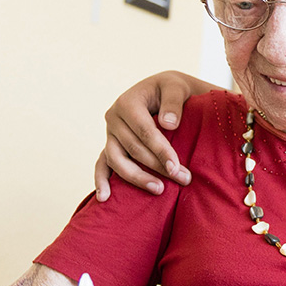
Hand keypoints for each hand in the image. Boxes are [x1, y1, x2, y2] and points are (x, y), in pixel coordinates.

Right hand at [93, 71, 197, 199]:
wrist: (162, 91)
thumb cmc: (172, 89)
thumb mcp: (176, 87)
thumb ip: (173, 102)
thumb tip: (169, 124)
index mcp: (128, 102)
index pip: (144, 131)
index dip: (160, 150)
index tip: (176, 167)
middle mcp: (114, 118)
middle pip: (133, 148)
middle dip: (158, 167)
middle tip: (183, 179)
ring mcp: (110, 134)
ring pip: (117, 160)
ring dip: (137, 178)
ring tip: (159, 190)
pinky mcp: (110, 146)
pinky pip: (102, 164)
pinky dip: (101, 181)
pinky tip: (104, 198)